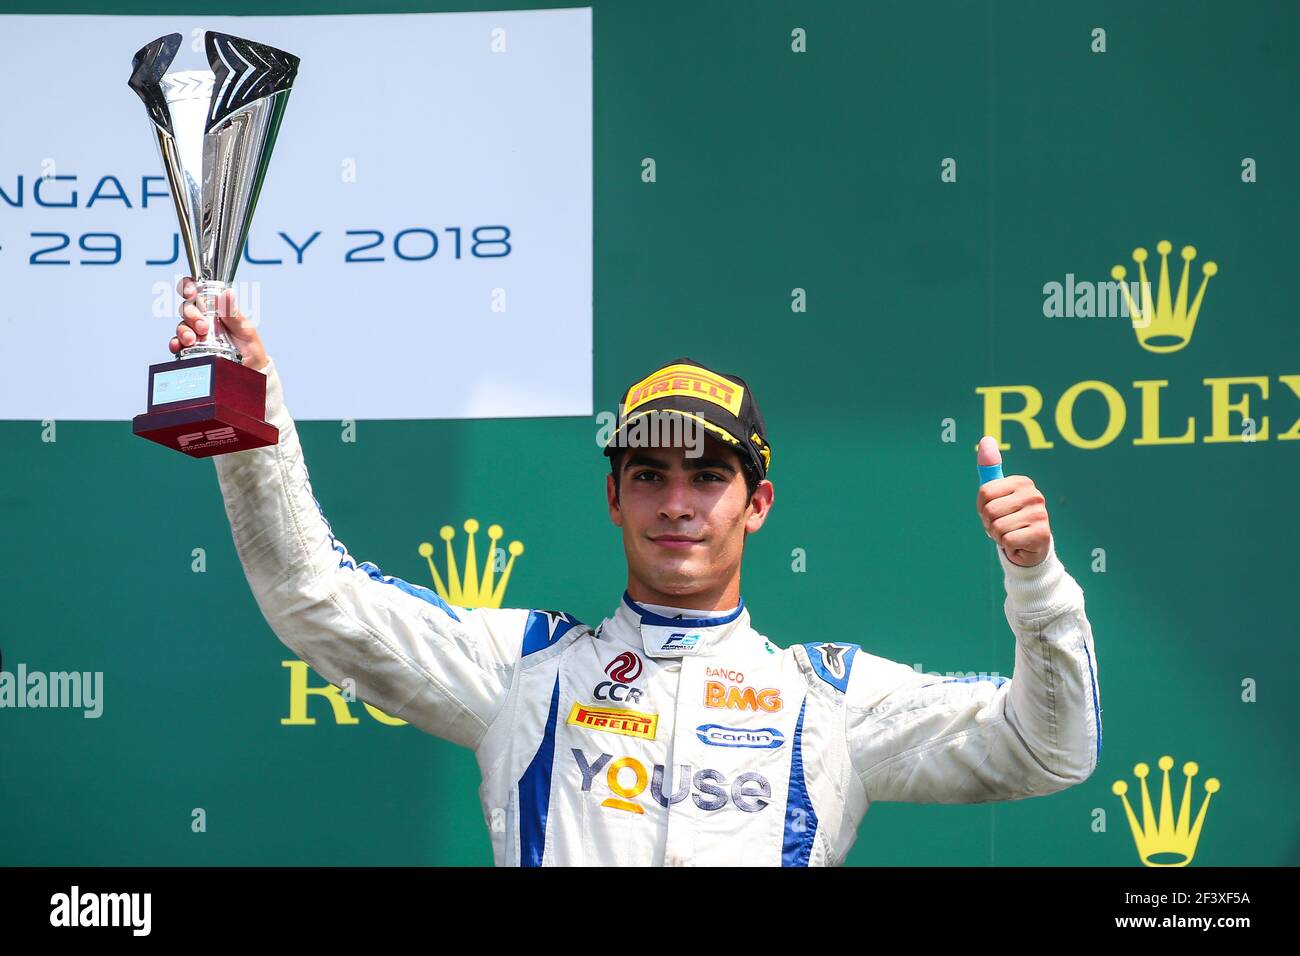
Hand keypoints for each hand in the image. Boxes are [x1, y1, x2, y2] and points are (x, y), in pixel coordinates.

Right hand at [169, 277, 267, 370]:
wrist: (251, 369)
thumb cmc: (249, 345)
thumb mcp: (245, 328)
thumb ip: (233, 313)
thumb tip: (228, 293)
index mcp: (215, 308)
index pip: (197, 291)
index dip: (188, 286)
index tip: (191, 292)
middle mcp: (202, 319)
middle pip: (187, 309)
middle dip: (191, 315)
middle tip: (203, 326)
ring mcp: (195, 334)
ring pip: (181, 326)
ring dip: (183, 331)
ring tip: (192, 339)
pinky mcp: (190, 350)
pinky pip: (177, 344)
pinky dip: (175, 343)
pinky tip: (178, 346)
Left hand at [975, 436, 1050, 566]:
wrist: (1030, 547)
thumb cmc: (1009, 517)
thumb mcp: (996, 494)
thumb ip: (989, 468)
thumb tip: (986, 439)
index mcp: (1022, 482)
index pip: (984, 492)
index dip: (982, 507)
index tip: (995, 511)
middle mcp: (1034, 494)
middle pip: (989, 510)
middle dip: (989, 523)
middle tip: (1003, 525)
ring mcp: (1040, 514)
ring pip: (997, 527)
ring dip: (998, 536)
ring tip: (1011, 533)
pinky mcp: (1041, 534)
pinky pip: (1007, 540)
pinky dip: (1008, 546)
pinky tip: (1019, 543)